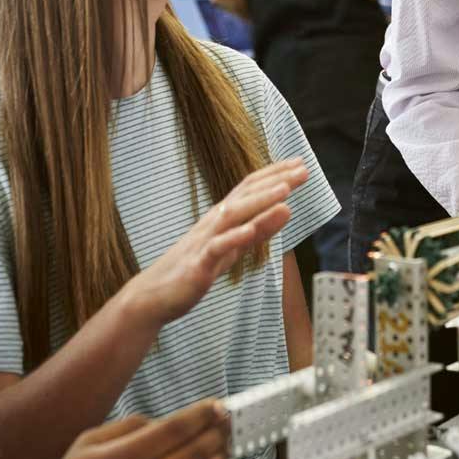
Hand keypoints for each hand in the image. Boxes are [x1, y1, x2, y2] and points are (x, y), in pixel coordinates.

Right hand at [28, 400, 231, 458]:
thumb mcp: (85, 444)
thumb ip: (125, 426)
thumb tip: (157, 422)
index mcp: (127, 456)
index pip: (177, 428)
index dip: (202, 414)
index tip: (216, 406)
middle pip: (197, 451)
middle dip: (217, 432)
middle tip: (226, 422)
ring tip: (223, 447)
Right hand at [122, 158, 307, 329]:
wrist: (155, 295)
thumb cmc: (194, 267)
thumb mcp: (234, 246)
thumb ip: (259, 229)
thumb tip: (287, 209)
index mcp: (222, 217)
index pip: (250, 188)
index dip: (274, 174)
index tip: (299, 163)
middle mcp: (213, 222)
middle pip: (245, 195)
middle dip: (275, 182)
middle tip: (303, 170)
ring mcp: (204, 241)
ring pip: (233, 216)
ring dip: (259, 202)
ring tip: (285, 192)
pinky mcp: (197, 265)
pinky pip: (216, 248)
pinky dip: (233, 238)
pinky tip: (251, 231)